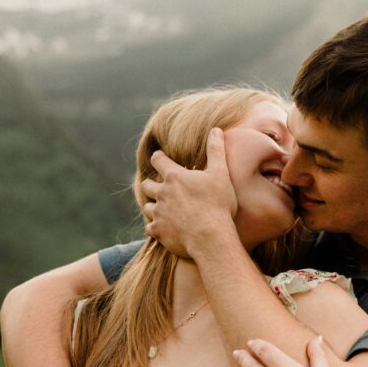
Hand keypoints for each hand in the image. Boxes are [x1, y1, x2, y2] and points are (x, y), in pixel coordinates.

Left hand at [142, 128, 236, 255]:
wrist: (211, 237)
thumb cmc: (218, 204)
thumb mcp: (220, 174)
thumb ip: (216, 150)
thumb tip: (216, 130)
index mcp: (174, 177)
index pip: (158, 160)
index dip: (158, 158)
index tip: (160, 158)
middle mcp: (162, 193)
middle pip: (147, 185)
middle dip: (152, 184)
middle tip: (161, 187)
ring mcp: (158, 213)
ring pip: (147, 207)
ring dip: (153, 206)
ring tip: (163, 208)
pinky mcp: (159, 231)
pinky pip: (150, 228)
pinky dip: (156, 227)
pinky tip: (163, 228)